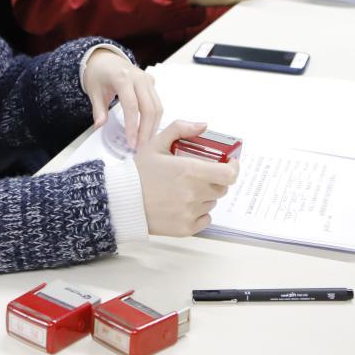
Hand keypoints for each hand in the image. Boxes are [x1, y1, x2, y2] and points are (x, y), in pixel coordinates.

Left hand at [82, 49, 161, 151]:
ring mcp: (147, 79)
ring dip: (153, 126)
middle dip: (146, 130)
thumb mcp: (93, 91)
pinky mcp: (151, 82)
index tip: (131, 142)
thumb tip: (99, 126)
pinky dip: (155, 118)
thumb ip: (98, 109)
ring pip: (157, 106)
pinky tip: (149, 131)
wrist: (105, 58)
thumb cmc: (98, 74)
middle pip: (149, 107)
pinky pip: (157, 102)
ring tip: (146, 143)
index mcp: (122, 78)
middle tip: (141, 147)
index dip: (133, 126)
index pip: (131, 105)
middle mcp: (138, 78)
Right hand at [134, 121, 240, 236]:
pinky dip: (199, 213)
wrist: (121, 200)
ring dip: (204, 195)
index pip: (229, 174)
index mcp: (190, 170)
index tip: (230, 164)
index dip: (234, 168)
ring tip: (184, 191)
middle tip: (200, 176)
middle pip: (221, 188)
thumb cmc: (138, 174)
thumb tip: (203, 125)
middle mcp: (194, 192)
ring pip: (211, 202)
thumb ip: (181, 129)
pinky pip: (204, 219)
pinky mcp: (186, 228)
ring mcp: (190, 212)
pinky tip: (183, 205)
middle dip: (215, 180)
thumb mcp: (156, 144)